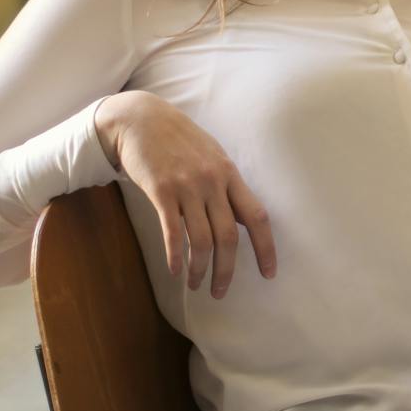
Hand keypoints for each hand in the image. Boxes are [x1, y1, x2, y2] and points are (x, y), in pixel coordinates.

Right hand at [96, 91, 277, 298]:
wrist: (141, 119)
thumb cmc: (179, 139)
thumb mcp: (212, 156)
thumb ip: (227, 185)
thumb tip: (242, 218)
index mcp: (230, 175)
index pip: (258, 217)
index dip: (266, 248)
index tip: (269, 273)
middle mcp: (213, 182)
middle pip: (229, 236)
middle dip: (227, 270)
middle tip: (221, 292)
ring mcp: (187, 186)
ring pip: (201, 239)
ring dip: (200, 269)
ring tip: (196, 285)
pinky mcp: (161, 191)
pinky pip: (173, 231)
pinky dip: (175, 256)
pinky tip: (175, 271)